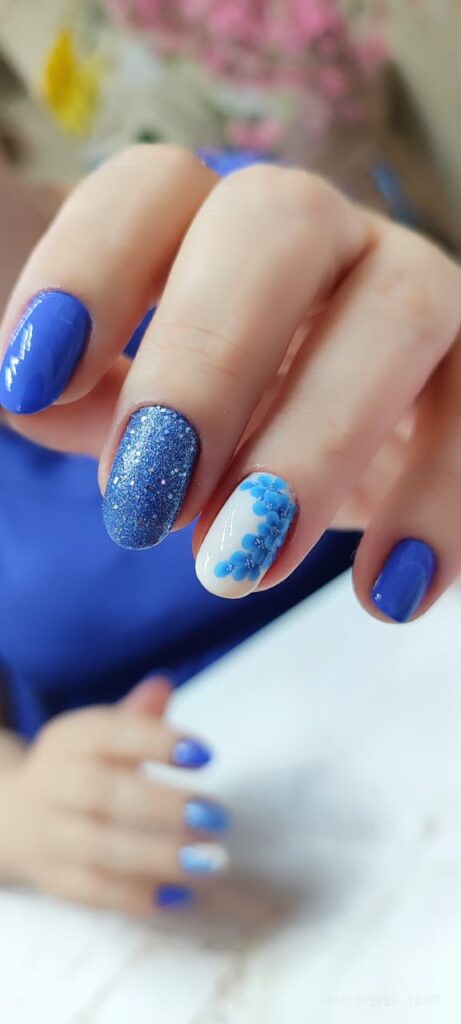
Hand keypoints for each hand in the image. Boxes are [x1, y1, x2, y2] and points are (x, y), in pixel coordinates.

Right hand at [0, 678, 228, 915]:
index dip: (156, 742)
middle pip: (102, 794)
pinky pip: (93, 892)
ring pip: (99, 848)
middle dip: (162, 806)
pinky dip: (137, 897)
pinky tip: (181, 895)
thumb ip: (136, 716)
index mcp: (69, 739)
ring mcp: (50, 835)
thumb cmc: (81, 767)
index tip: (205, 755)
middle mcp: (54, 784)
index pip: (109, 733)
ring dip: (159, 856)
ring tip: (211, 861)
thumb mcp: (100, 734)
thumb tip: (164, 684)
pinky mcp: (54, 879)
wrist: (12, 815)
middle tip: (217, 815)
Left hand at [1, 145, 459, 622]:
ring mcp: (413, 283)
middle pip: (274, 223)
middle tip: (145, 504)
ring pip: (398, 308)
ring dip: (316, 443)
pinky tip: (385, 594)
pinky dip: (442, 503)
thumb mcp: (131, 408)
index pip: (151, 188)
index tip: (28, 381)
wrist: (349, 450)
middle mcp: (319, 231)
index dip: (86, 267)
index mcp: (210, 222)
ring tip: (244, 567)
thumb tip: (26, 395)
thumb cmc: (221, 422)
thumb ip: (77, 396)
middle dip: (205, 361)